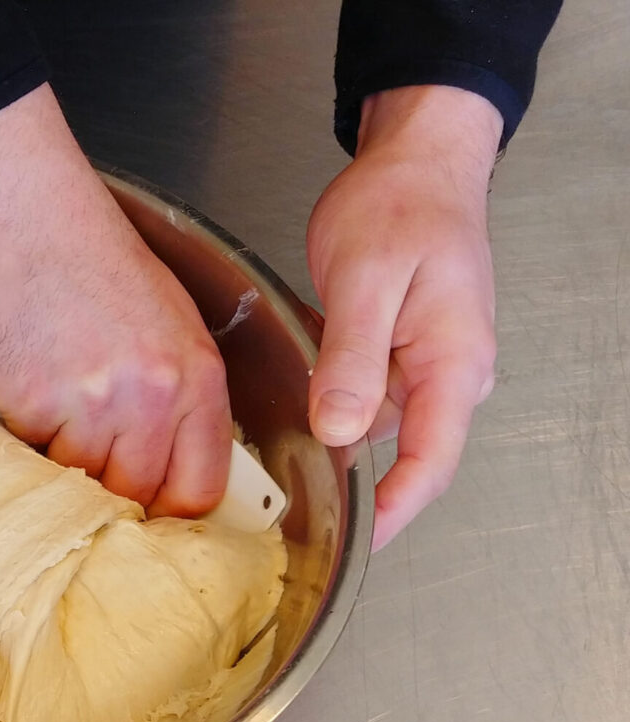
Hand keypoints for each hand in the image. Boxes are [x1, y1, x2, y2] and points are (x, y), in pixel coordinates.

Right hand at [0, 85, 230, 516]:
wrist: (28, 223)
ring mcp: (89, 404)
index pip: (197, 490)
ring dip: (63, 462)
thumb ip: (181, 402)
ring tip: (56, 408)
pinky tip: (28, 389)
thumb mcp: (172, 326)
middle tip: (90, 461)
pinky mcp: (31, 405)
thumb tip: (169, 475)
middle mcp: (149, 398)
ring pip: (77, 482)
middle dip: (110, 488)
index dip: (170, 511)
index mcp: (195, 379)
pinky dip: (24, 437)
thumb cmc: (97, 267)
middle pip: (134, 496)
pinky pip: (30, 454)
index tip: (150, 512)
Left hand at [307, 85, 503, 549]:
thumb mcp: (366, 279)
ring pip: (376, 430)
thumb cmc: (401, 206)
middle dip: (356, 489)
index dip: (392, 513)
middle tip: (293, 515)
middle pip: (405, 459)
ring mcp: (425, 367)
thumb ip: (353, 359)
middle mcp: (448, 375)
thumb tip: (339, 430)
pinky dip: (331, 406)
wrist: (417, 163)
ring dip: (335, 443)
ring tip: (280, 456)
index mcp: (453, 363)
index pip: (430, 463)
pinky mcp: (400, 356)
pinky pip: (365, 400)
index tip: (354, 546)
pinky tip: (299, 396)